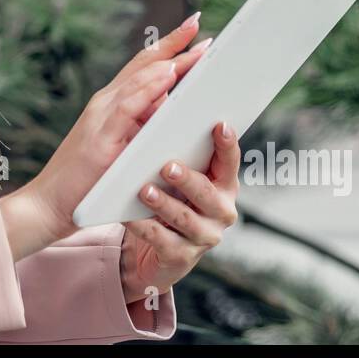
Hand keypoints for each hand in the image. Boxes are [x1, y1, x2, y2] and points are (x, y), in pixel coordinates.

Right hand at [24, 12, 211, 243]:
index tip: (193, 28)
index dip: (168, 46)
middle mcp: (105, 103)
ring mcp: (100, 117)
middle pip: (143, 64)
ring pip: (139, 79)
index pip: (143, 67)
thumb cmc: (87, 182)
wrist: (49, 205)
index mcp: (111, 105)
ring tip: (197, 48)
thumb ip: (141, 124)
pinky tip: (169, 75)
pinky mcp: (100, 137)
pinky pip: (129, 105)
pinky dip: (149, 87)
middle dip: (173, 44)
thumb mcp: (122, 147)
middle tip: (198, 23)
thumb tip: (170, 104)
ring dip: (169, 61)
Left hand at [119, 121, 240, 305]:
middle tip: (167, 166)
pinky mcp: (181, 257)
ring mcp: (203, 236)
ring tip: (144, 190)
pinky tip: (128, 217)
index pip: (230, 161)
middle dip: (188, 179)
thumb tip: (165, 100)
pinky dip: (143, 227)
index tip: (219, 124)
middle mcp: (221, 211)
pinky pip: (161, 240)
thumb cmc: (170, 200)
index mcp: (224, 185)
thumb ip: (180, 147)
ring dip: (163, 203)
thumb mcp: (179, 175)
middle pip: (207, 192)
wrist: (157, 252)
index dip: (227, 144)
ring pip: (184, 218)